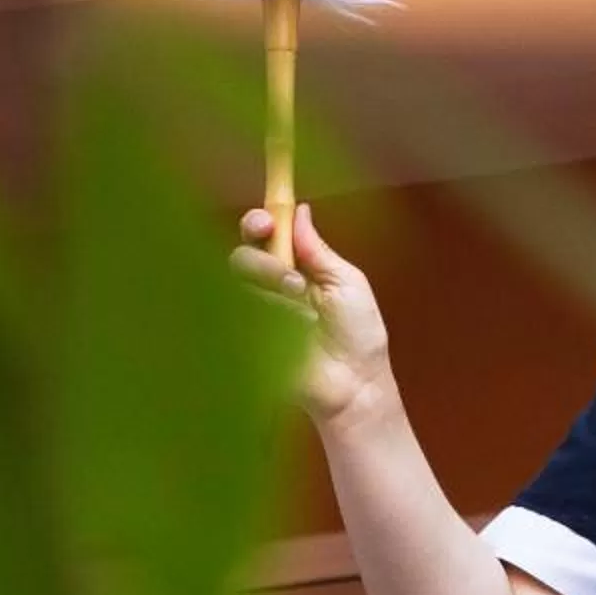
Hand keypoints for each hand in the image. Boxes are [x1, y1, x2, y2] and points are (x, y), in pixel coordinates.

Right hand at [231, 203, 393, 427]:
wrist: (356, 384)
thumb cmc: (358, 335)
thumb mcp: (346, 282)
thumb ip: (318, 249)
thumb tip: (299, 210)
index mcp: (294, 269)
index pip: (264, 237)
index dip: (259, 222)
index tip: (266, 220)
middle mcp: (269, 289)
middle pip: (241, 256)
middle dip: (260, 255)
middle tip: (287, 270)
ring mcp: (256, 315)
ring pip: (237, 283)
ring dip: (272, 285)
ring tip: (301, 307)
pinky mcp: (245, 340)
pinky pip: (239, 313)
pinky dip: (271, 315)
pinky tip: (295, 330)